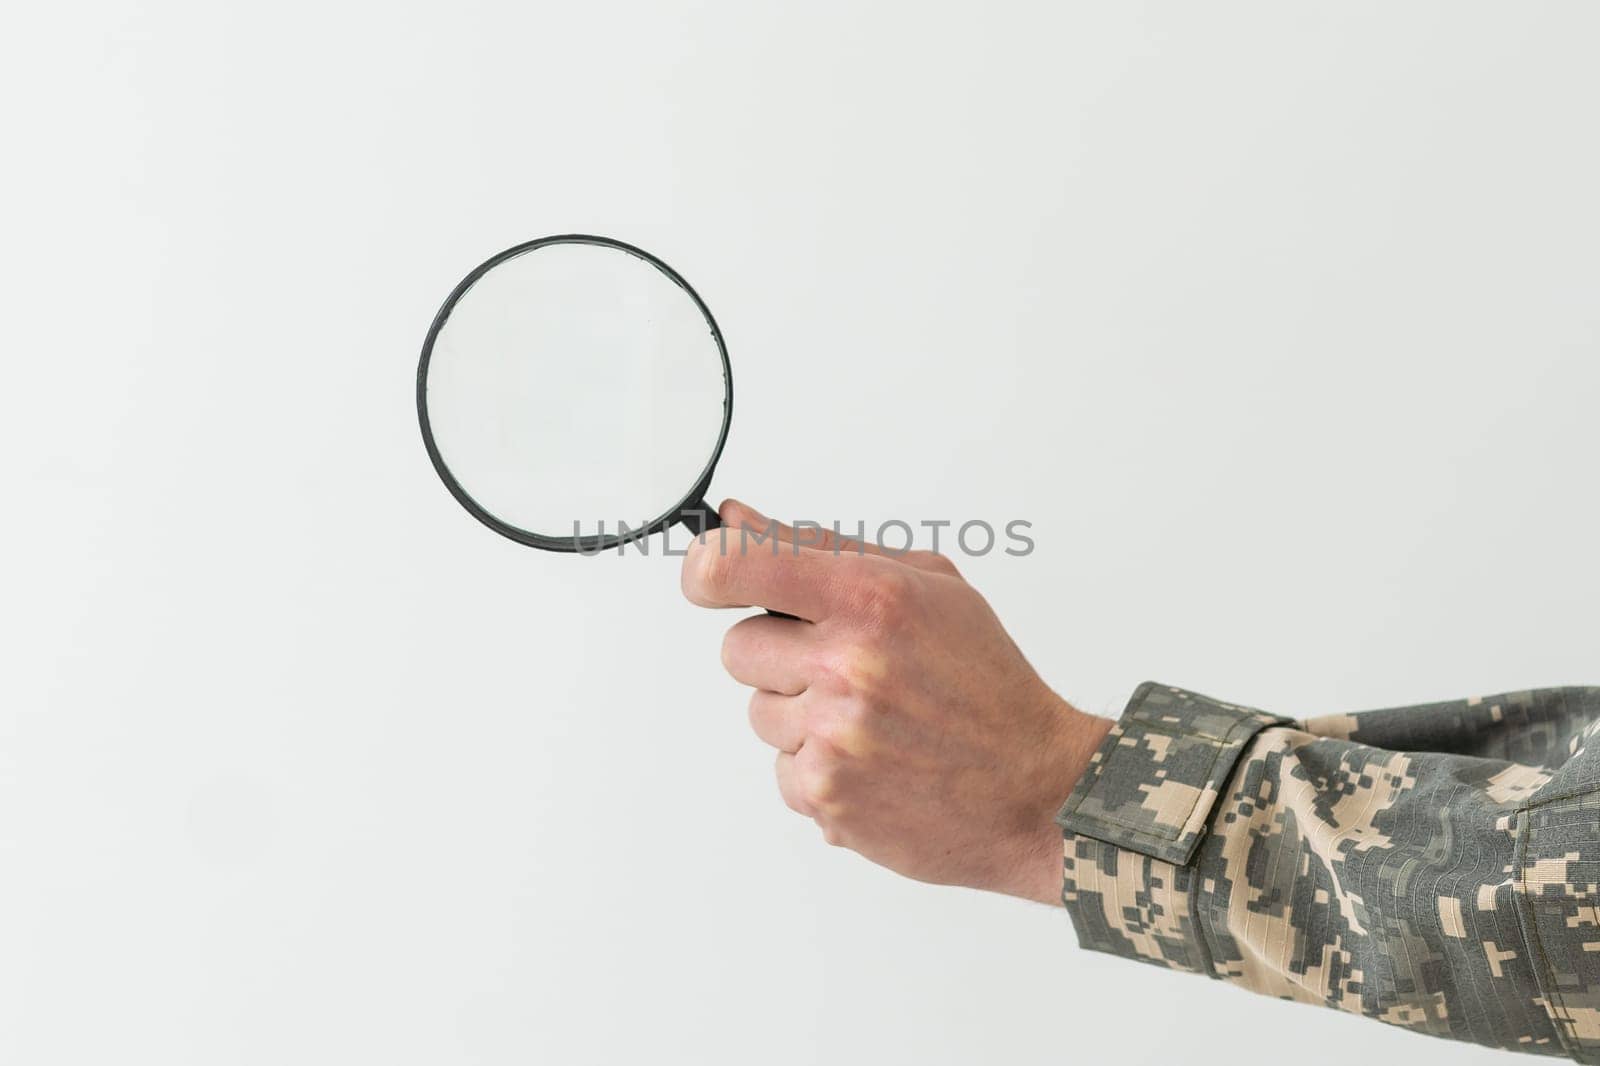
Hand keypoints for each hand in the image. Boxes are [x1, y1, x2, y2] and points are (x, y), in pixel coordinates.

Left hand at [681, 500, 1111, 904]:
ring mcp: (832, 736)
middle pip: (737, 647)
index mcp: (870, 598)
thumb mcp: (926, 586)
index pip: (732, 567)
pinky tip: (874, 763)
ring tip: (872, 720)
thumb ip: (820, 548)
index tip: (712, 579)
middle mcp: (846, 665)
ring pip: (759, 712)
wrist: (1038, 787)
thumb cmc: (985, 682)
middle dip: (780, 654)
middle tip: (844, 667)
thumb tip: (734, 520)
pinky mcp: (824, 796)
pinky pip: (781, 770)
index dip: (707, 570)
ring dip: (801, 715)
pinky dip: (819, 769)